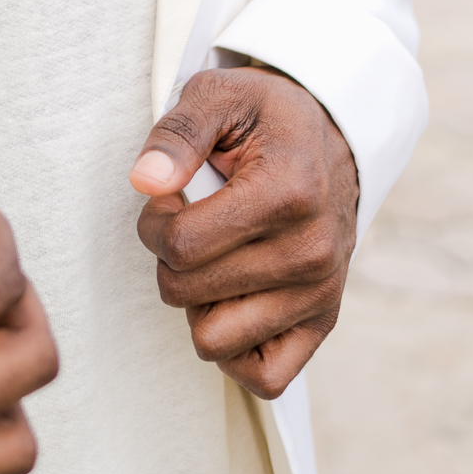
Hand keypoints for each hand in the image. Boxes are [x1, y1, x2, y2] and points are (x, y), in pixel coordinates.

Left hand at [127, 66, 358, 400]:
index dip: (153, 222)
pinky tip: (229, 299)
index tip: (165, 197)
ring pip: (214, 341)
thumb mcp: (219, 95)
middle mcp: (311, 252)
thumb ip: (178, 134)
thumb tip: (144, 182)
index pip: (181, 245)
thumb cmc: (265, 117)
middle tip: (189, 222)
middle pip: (187, 293)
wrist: (327, 138)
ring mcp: (321, 294)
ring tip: (213, 258)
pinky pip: (264, 379)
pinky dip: (233, 349)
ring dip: (196, 302)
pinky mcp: (323, 323)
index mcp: (287, 193)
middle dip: (168, 258)